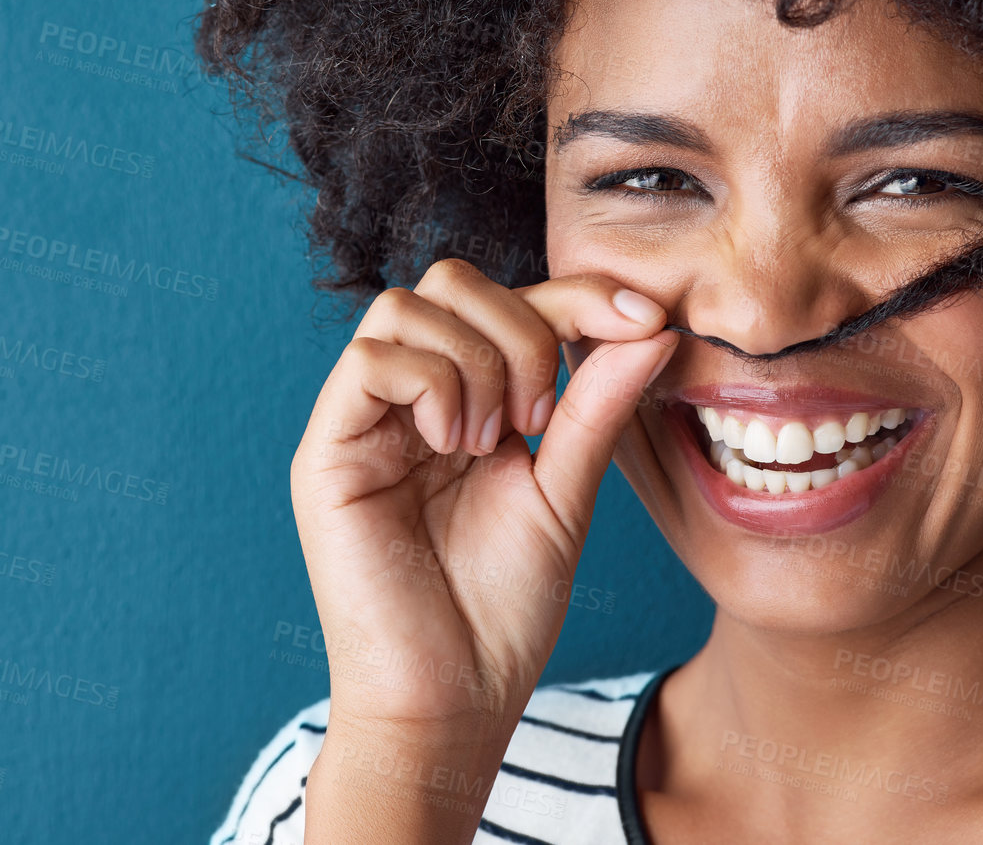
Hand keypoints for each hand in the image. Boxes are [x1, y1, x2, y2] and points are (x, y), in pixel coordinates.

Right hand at [291, 259, 675, 735]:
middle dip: (522, 330)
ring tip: (493, 443)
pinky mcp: (327, 454)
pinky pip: (369, 359)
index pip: (509, 301)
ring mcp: (362, 423)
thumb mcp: (566, 492)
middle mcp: (407, 401)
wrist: (453, 701)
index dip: (576, 294)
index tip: (643, 319)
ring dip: (476, 363)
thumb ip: (597, 407)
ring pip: (407, 306)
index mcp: (463, 403)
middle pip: (451, 280)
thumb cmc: (501, 612)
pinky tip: (455, 445)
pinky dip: (430, 383)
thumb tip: (655, 326)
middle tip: (540, 419)